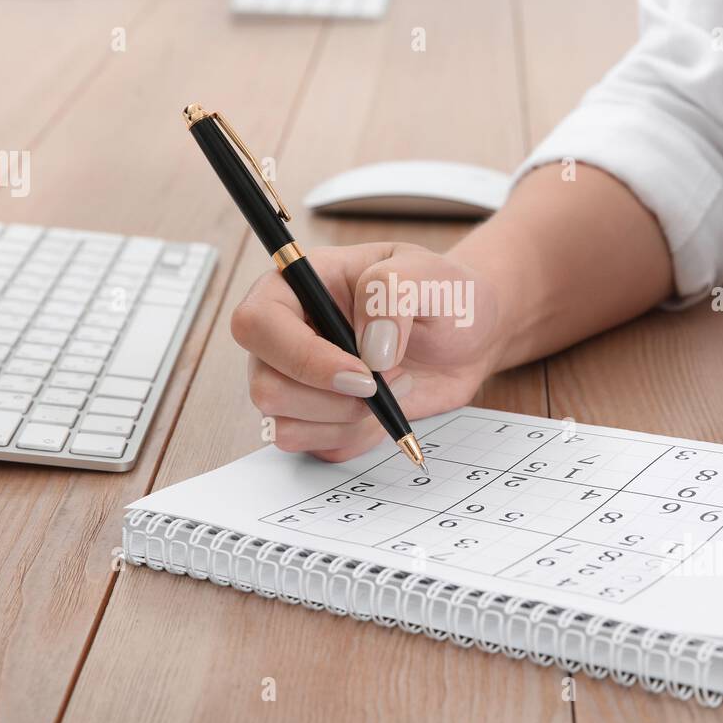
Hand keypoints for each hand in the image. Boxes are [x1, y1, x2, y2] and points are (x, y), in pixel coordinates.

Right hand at [231, 241, 501, 460]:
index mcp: (295, 285)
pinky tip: (387, 408)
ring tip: (395, 386)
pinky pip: (316, 448)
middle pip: (266, 387)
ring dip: (348, 420)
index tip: (363, 374)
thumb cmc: (440, 293)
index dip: (303, 358)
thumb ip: (391, 293)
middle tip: (389, 380)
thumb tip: (368, 350)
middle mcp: (284, 335)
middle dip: (333, 400)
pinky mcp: (314, 418)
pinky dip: (357, 437)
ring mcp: (293, 380)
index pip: (257, 325)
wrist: (466, 335)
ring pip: (285, 427)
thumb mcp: (428, 273)